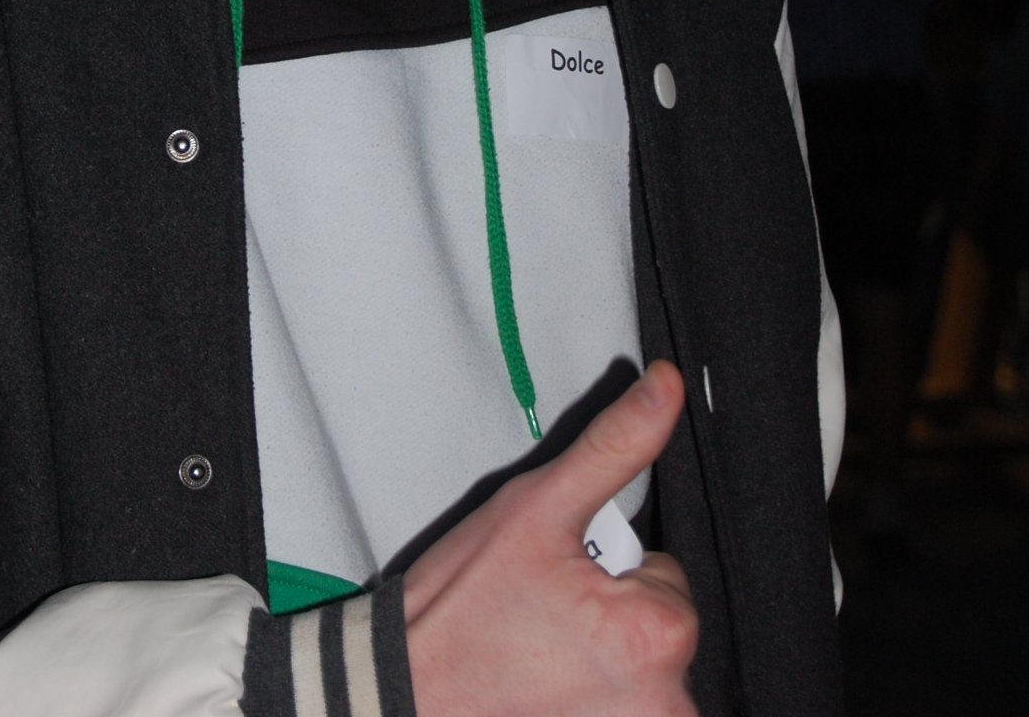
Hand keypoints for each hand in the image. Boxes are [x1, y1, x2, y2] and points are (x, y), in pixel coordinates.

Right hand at [404, 361, 697, 715]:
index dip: (611, 568)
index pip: (667, 573)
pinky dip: (592, 695)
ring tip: (540, 652)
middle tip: (545, 616)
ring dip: (602, 657)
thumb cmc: (463, 604)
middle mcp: (668, 702)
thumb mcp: (538, 505)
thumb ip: (615, 445)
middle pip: (659, 624)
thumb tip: (667, 386)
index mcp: (659, 635)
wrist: (403, 691)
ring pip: (643, 669)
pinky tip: (544, 687)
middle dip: (610, 612)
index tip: (560, 584)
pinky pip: (627, 704)